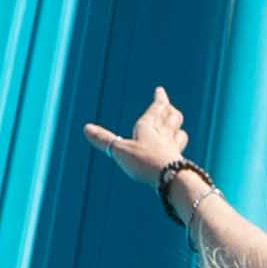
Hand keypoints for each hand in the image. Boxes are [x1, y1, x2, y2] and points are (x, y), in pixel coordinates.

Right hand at [80, 86, 196, 188]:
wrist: (170, 176)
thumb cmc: (144, 160)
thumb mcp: (120, 150)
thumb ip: (104, 140)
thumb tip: (86, 128)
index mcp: (149, 127)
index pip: (157, 108)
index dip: (160, 99)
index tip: (160, 90)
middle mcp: (164, 134)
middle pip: (172, 117)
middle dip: (169, 111)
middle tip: (169, 106)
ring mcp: (173, 148)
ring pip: (179, 132)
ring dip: (177, 127)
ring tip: (177, 126)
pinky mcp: (179, 161)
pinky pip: (180, 150)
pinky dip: (179, 146)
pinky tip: (177, 151)